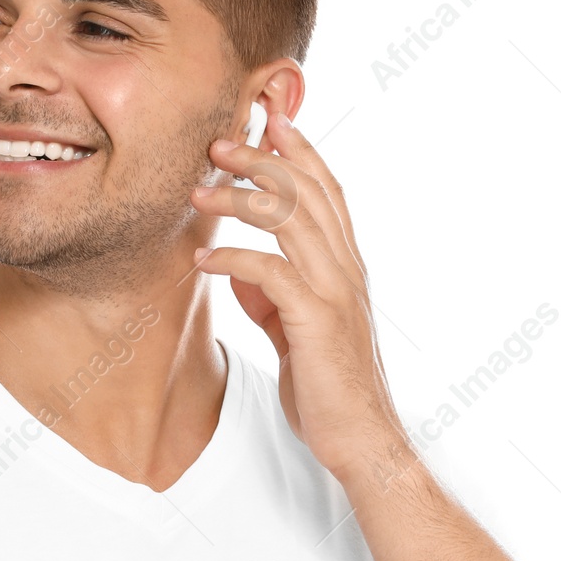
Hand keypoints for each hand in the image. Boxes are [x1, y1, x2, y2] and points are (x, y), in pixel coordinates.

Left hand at [190, 111, 414, 487]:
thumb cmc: (329, 390)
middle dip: (262, 159)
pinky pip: (271, 274)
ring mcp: (336, 292)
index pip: (326, 191)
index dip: (299, 150)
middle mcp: (346, 269)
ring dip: (241, 199)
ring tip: (199, 190)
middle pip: (307, 192)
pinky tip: (203, 259)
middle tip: (218, 142)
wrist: (361, 441)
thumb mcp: (296, 334)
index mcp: (346, 266)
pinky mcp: (318, 321)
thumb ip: (273, 299)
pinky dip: (234, 260)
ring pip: (290, 221)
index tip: (267, 119)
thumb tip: (241, 274)